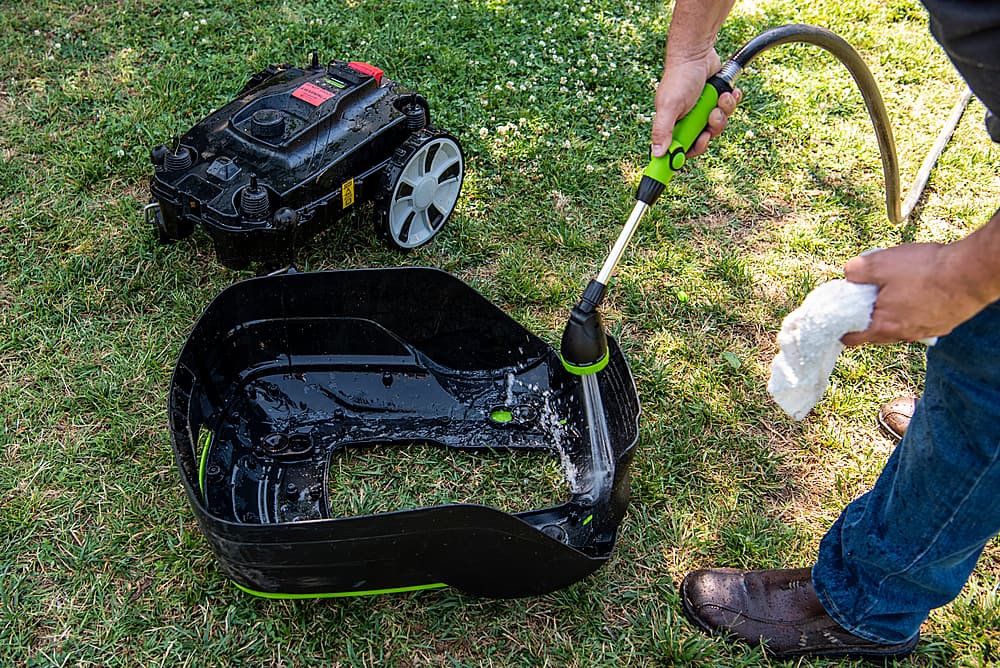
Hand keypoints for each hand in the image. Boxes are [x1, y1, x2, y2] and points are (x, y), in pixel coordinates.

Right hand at [651, 53, 741, 157]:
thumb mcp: (669, 106)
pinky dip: (731, 101)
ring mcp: (703, 111)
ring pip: (719, 124)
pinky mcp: (715, 101)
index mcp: (674, 125)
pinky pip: (728, 110)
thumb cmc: (679, 77)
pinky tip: (728, 92)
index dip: (694, 149)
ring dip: (724, 111)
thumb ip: (662, 130)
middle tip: (712, 115)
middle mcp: (688, 120)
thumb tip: (657, 153)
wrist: (697, 53)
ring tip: (721, 97)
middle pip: (706, 138)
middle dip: (713, 127)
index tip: (702, 141)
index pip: (683, 149)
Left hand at [840, 243, 992, 345]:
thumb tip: (848, 275)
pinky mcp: (944, 323)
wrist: (971, 272)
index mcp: (883, 327)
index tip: (839, 320)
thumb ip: (855, 271)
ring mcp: (926, 331)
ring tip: (894, 291)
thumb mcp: (879, 263)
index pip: (853, 339)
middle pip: (876, 333)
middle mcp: (904, 335)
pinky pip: (920, 320)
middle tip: (866, 299)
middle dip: (867, 319)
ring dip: (892, 314)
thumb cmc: (925, 270)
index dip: (842, 330)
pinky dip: (914, 311)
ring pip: (899, 327)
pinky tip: (918, 292)